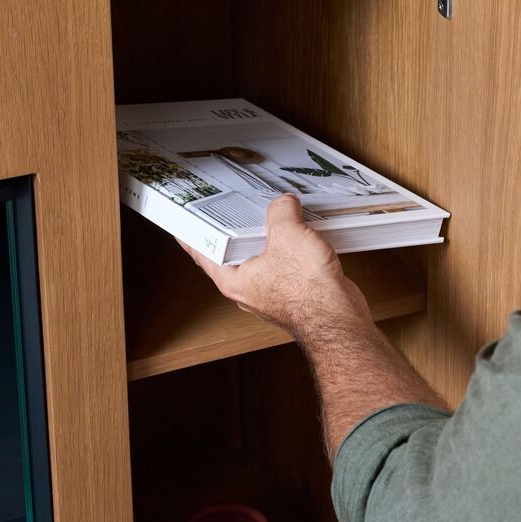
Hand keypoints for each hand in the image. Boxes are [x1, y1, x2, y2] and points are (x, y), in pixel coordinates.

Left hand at [179, 193, 372, 338]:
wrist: (338, 317)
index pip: (202, 253)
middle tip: (232, 204)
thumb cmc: (307, 292)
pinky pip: (285, 260)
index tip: (182, 221)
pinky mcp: (293, 289)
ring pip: (262, 255)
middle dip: (237, 226)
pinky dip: (289, 245)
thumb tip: (283, 203)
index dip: (191, 234)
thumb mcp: (287, 235)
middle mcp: (248, 287)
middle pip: (234, 251)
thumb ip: (280, 212)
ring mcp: (271, 289)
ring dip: (268, 235)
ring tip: (271, 212)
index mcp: (233, 279)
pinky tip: (298, 230)